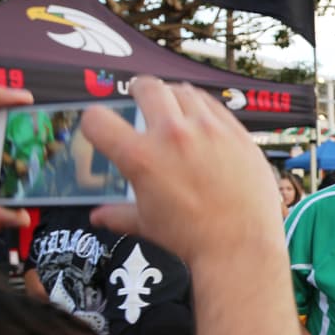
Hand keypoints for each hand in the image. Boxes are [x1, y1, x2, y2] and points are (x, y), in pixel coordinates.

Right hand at [81, 76, 284, 267]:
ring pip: (184, 92)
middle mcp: (174, 135)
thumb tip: (99, 216)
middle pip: (147, 88)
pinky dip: (204, 108)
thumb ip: (119, 214)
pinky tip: (204, 119)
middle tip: (139, 95)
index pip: (98, 120)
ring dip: (173, 96)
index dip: (93, 122)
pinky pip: (216, 106)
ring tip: (173, 105)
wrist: (240, 246)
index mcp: (142, 157)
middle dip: (138, 90)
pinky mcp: (238, 134)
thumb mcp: (147, 225)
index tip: (100, 126)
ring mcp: (209, 130)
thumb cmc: (193, 238)